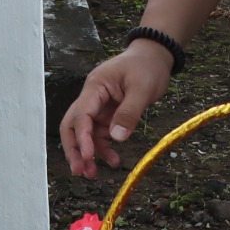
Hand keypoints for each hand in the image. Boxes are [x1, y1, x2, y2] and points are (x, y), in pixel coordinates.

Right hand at [60, 40, 175, 177]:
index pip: (81, 114)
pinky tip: (113, 161)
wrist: (155, 56)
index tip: (88, 156)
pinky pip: (101, 134)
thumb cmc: (147, 66)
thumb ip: (129, 112)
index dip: (82, 137)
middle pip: (73, 125)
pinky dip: (104, 148)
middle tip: (80, 170)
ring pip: (86, 133)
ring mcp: (99, 107)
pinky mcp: (108, 114)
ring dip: (88, 153)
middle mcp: (92, 98)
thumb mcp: (142, 88)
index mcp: (95, 87)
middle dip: (74, 149)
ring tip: (92, 174)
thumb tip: (117, 138)